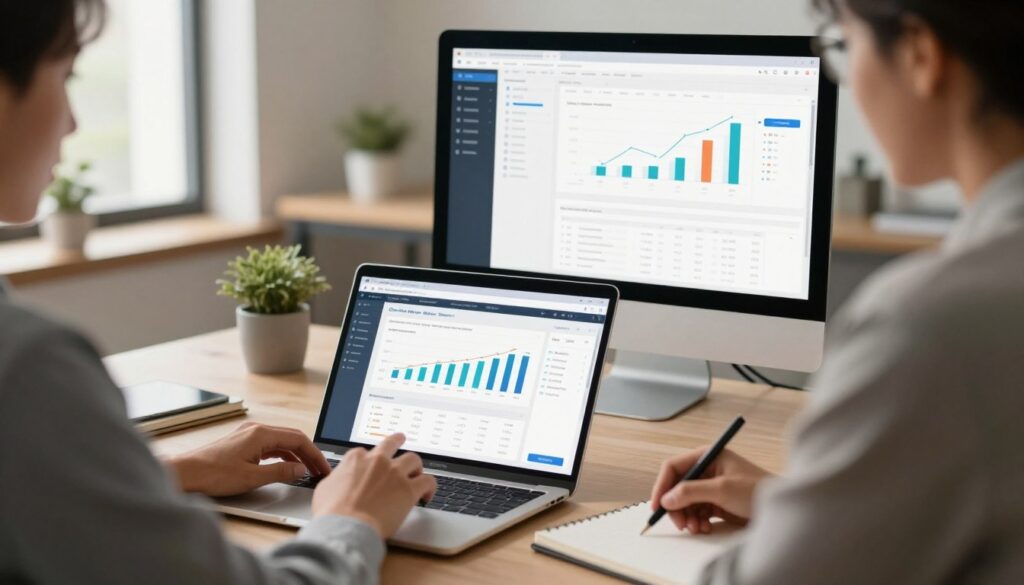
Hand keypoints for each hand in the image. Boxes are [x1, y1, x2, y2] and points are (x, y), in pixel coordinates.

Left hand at [165, 422, 331, 496]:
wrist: (185, 474)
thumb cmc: (213, 474)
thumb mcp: (252, 477)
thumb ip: (281, 473)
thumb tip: (301, 470)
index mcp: (261, 434)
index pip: (298, 439)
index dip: (315, 454)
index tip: (323, 468)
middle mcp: (256, 429)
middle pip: (292, 438)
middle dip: (309, 454)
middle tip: (320, 470)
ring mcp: (248, 435)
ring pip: (281, 442)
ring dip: (296, 455)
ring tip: (307, 470)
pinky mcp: (242, 443)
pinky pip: (270, 446)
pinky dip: (283, 455)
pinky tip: (287, 466)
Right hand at [312, 433, 436, 538]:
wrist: (346, 526)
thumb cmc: (332, 512)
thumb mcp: (325, 488)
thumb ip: (336, 478)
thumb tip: (338, 480)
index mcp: (356, 459)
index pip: (366, 453)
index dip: (370, 461)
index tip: (371, 467)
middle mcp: (378, 461)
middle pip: (392, 443)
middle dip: (397, 440)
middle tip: (401, 439)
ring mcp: (395, 473)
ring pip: (413, 459)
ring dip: (416, 466)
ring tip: (417, 473)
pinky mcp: (409, 489)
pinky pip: (427, 480)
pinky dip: (430, 486)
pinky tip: (427, 494)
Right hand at [650, 447, 772, 533]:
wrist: (783, 510)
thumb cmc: (759, 490)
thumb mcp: (722, 489)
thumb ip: (692, 491)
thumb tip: (667, 498)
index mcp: (708, 456)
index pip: (674, 467)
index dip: (662, 485)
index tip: (657, 505)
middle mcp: (708, 469)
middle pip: (677, 487)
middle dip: (676, 506)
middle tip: (680, 523)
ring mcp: (712, 487)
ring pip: (685, 502)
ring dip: (687, 517)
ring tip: (696, 527)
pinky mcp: (717, 503)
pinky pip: (696, 512)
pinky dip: (696, 521)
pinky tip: (704, 527)